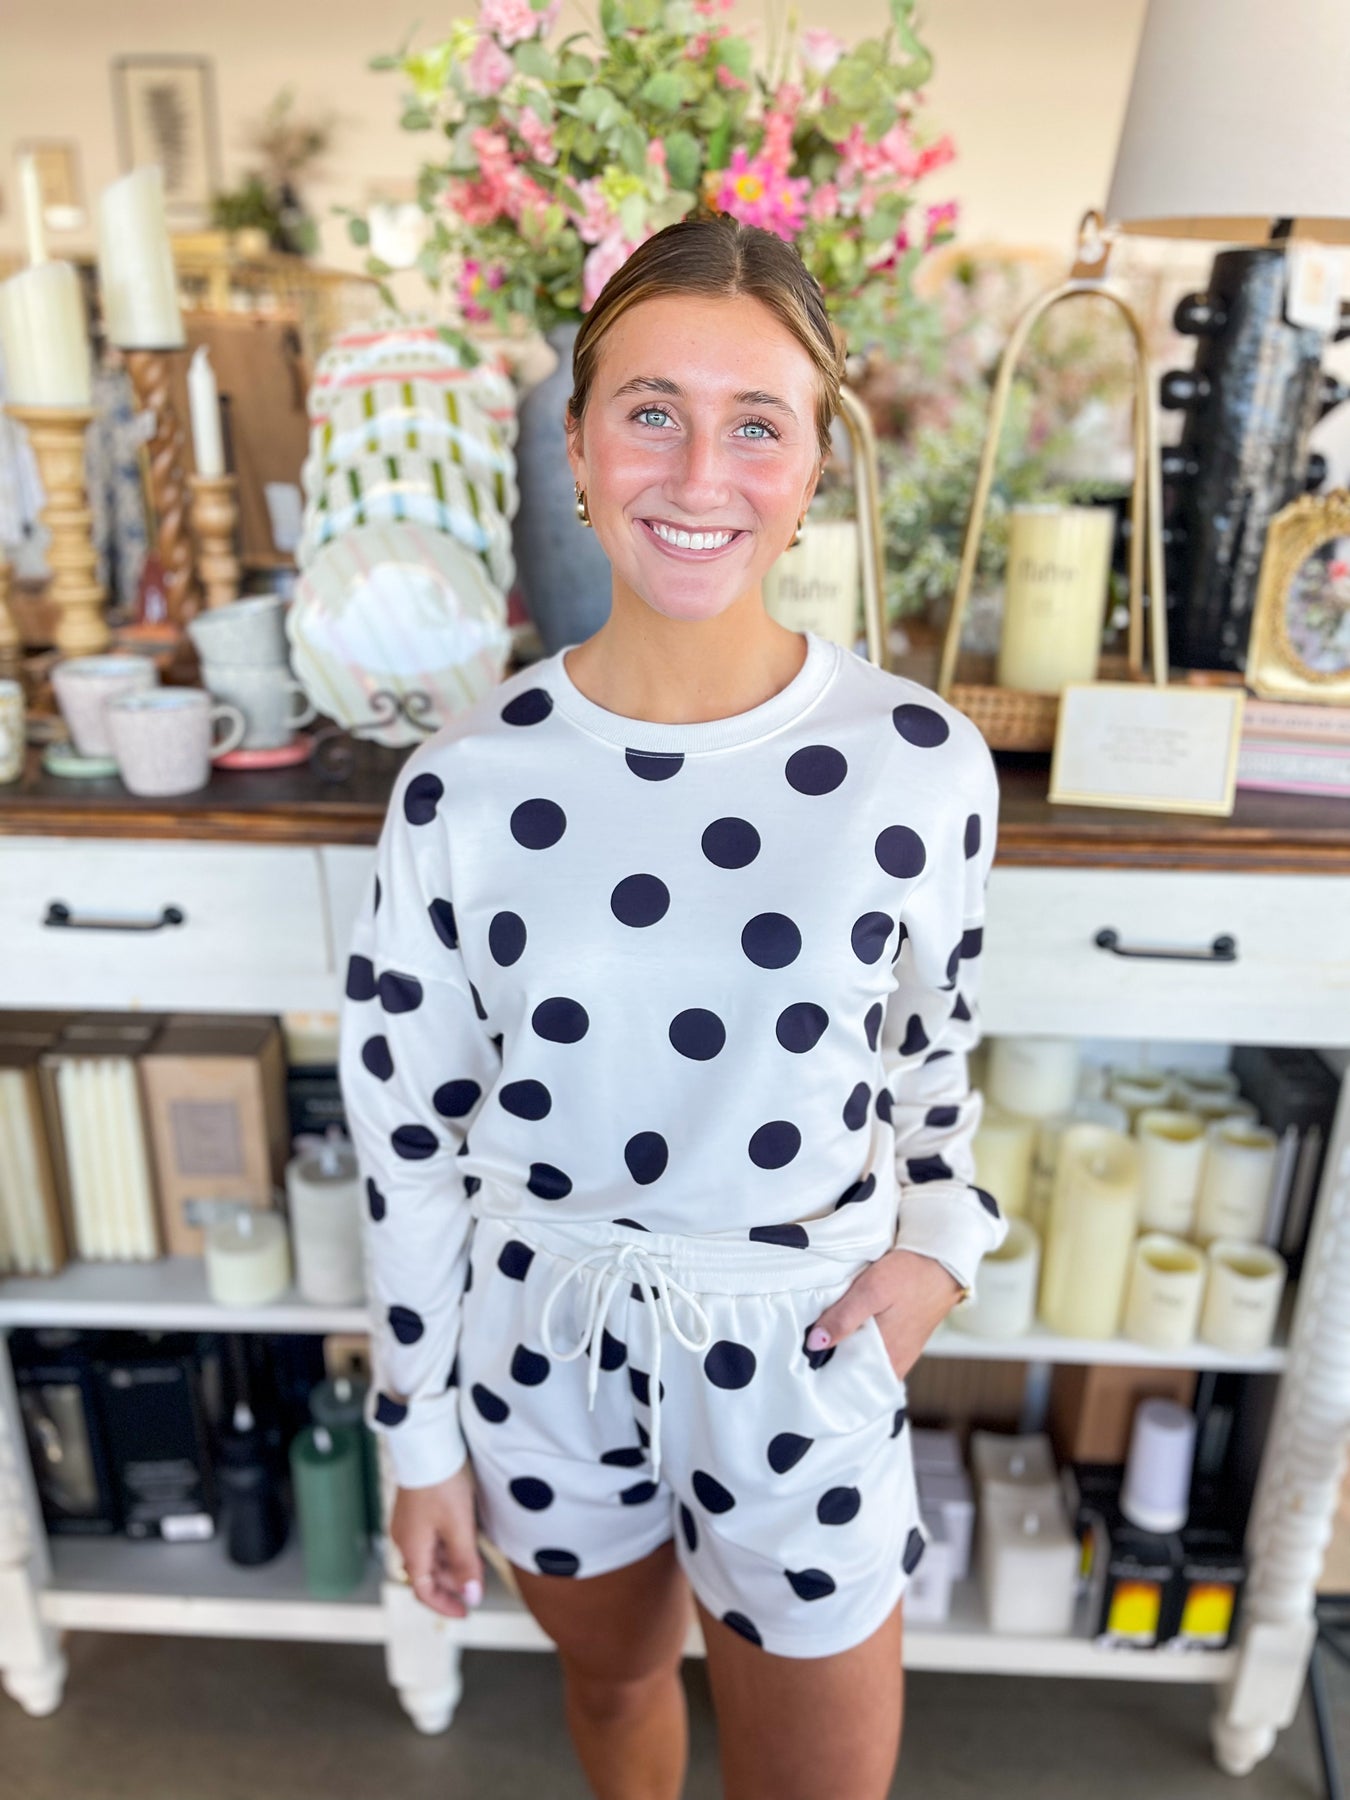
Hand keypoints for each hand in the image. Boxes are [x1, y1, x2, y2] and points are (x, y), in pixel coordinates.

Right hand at [390, 1462, 484, 1618]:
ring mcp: (409, 1524)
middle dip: (452, 1581)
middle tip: (477, 1578)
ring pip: (430, 1556)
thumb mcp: (459, 1528)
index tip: (465, 1611)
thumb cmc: (441, 1484)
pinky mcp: (415, 1510)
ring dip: (451, 1562)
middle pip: (428, 1574)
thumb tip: (471, 1596)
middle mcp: (405, 1540)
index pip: (424, 1591)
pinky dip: (447, 1544)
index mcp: (412, 1549)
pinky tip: (464, 1534)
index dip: (445, 1605)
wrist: (427, 1445)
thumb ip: (465, 1564)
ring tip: (475, 1554)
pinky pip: (430, 1538)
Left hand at [805, 1248, 965, 1383]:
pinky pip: (872, 1350)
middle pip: (851, 1372)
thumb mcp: (871, 1290)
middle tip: (806, 1343)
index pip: (846, 1382)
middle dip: (829, 1360)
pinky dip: (857, 1341)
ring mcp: (899, 1354)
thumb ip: (843, 1318)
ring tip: (822, 1333)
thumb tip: (814, 1343)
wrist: (942, 1262)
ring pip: (861, 1360)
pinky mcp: (901, 1341)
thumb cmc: (910, 1275)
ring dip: (843, 1349)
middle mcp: (894, 1364)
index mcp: (886, 1360)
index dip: (822, 1371)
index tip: (800, 1360)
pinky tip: (848, 1327)